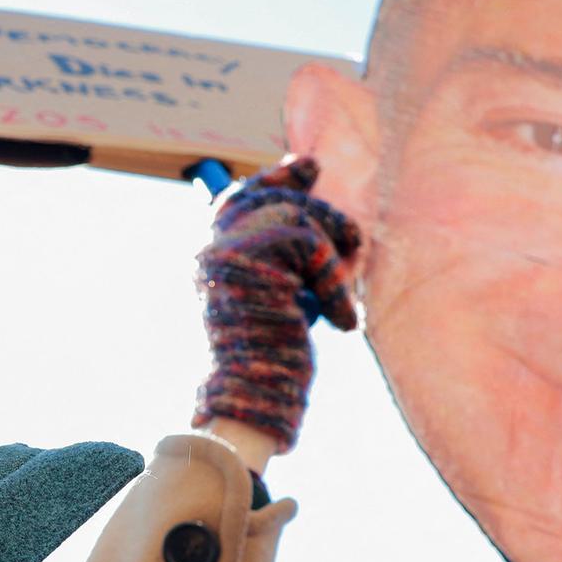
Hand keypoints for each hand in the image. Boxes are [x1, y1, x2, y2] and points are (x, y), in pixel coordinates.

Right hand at [191, 157, 360, 453]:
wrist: (250, 398)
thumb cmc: (265, 365)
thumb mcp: (275, 302)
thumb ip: (283, 264)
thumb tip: (315, 222)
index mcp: (209, 261)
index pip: (236, 201)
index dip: (272, 179)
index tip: (304, 163)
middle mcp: (212, 250)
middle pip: (271, 198)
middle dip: (316, 206)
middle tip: (352, 235)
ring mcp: (230, 251)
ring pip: (299, 217)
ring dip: (333, 252)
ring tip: (343, 296)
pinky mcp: (255, 260)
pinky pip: (314, 246)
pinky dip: (337, 283)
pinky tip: (342, 322)